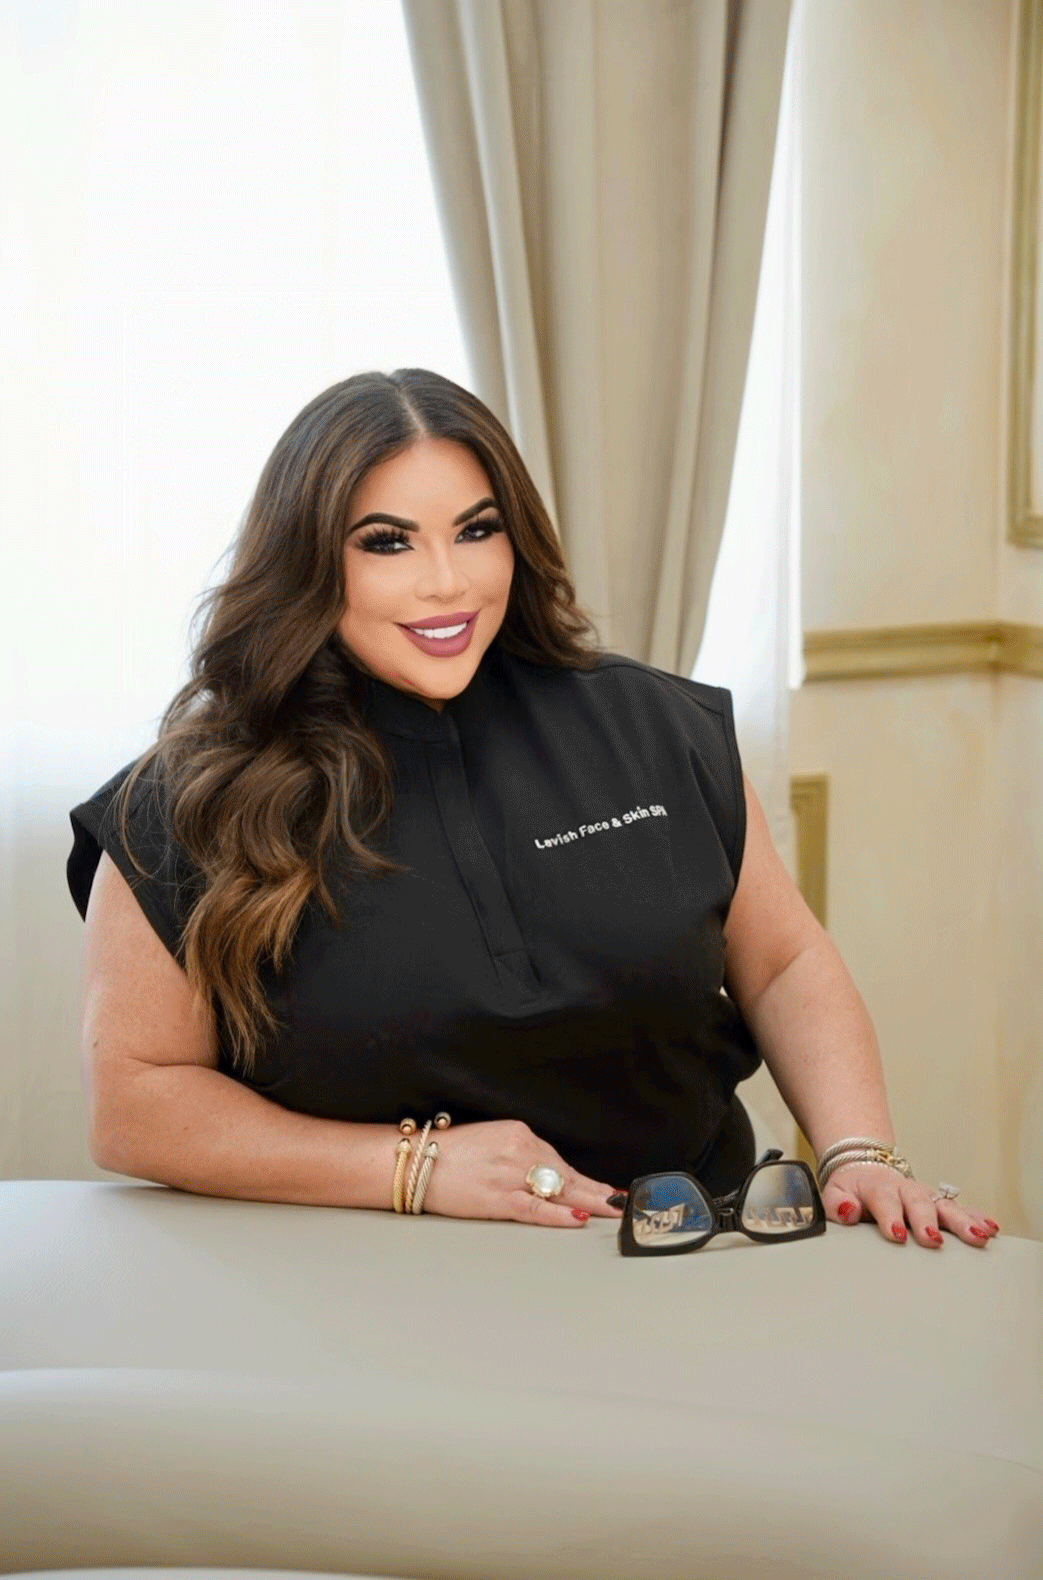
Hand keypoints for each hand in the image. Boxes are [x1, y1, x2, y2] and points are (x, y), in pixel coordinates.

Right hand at [419, 1118, 625, 1227]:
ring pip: (559, 1190)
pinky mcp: (499, 1198)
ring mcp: (511, 1174)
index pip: (556, 1159)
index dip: (582, 1178)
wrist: (413, 1162)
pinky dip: (561, 1214)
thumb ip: (517, 1154)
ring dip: (589, 1201)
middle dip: (595, 1190)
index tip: (603, 1187)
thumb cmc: (447, 1154)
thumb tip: (542, 1175)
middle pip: (565, 1174)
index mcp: (517, 1132)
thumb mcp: (489, 1141)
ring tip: (611, 1211)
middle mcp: (519, 1149)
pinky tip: (579, 1218)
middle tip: (620, 1202)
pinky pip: (537, 1208)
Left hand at [822, 1162, 1000, 1248]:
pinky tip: (991, 1228)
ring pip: (945, 1206)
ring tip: (978, 1235)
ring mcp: (925, 1196)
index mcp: (878, 1187)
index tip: (897, 1235)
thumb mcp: (835, 1193)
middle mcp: (905, 1189)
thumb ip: (838, 1204)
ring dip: (962, 1221)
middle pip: (919, 1204)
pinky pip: (961, 1209)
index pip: (884, 1201)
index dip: (890, 1217)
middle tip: (934, 1240)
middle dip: (927, 1222)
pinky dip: (976, 1217)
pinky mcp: (938, 1203)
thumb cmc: (852, 1188)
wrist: (865, 1167)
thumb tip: (848, 1212)